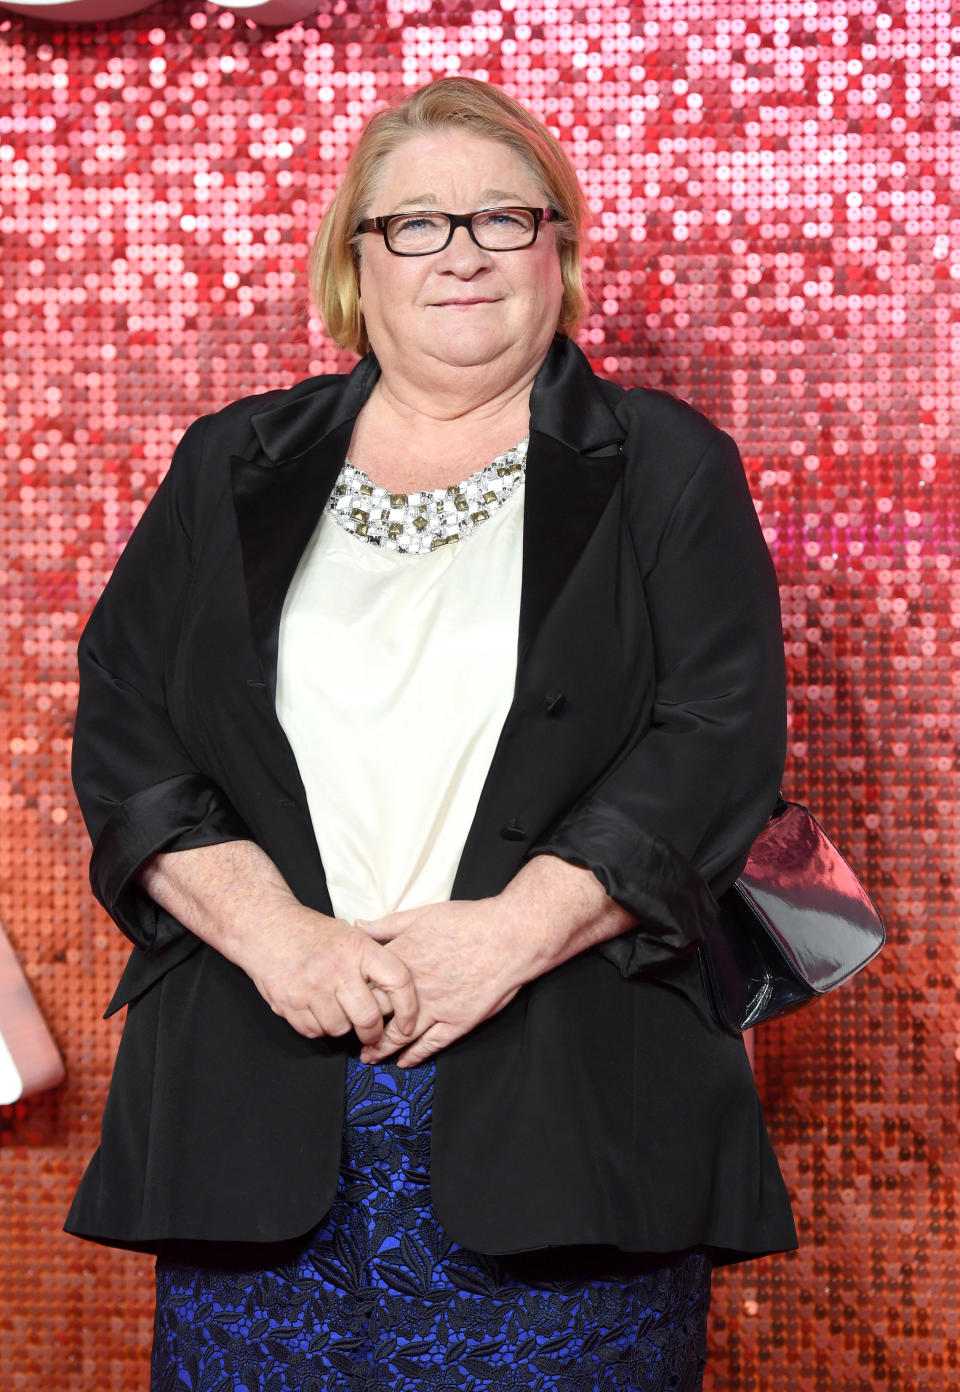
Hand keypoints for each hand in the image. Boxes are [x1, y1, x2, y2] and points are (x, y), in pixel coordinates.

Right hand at [240, 903, 418, 1044]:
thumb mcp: (350, 934)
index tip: (408, 1023)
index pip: (397, 981)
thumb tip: (401, 996)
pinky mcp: (288, 1004)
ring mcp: (310, 988)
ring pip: (340, 1028)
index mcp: (358, 948)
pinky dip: (319, 1027)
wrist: (266, 927)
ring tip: (337, 1010)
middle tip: (372, 1033)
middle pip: (368, 1017)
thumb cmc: (313, 933)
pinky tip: (316, 1010)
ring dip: (342, 1026)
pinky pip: (314, 1031)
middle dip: (373, 1032)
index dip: (408, 1008)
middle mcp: (336, 969)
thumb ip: (373, 961)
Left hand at [355, 898, 528, 1067]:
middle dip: (358, 1027)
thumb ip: (387, 924)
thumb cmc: (469, 921)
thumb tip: (357, 926)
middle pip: (375, 1014)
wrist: (509, 936)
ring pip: (399, 1036)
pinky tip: (404, 1062)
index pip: (363, 985)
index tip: (341, 1003)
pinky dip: (415, 1056)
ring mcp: (436, 1008)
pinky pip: (431, 1045)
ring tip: (368, 1057)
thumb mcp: (422, 914)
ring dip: (381, 1049)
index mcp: (401, 961)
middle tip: (347, 1036)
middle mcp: (414, 990)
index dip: (349, 996)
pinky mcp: (458, 1022)